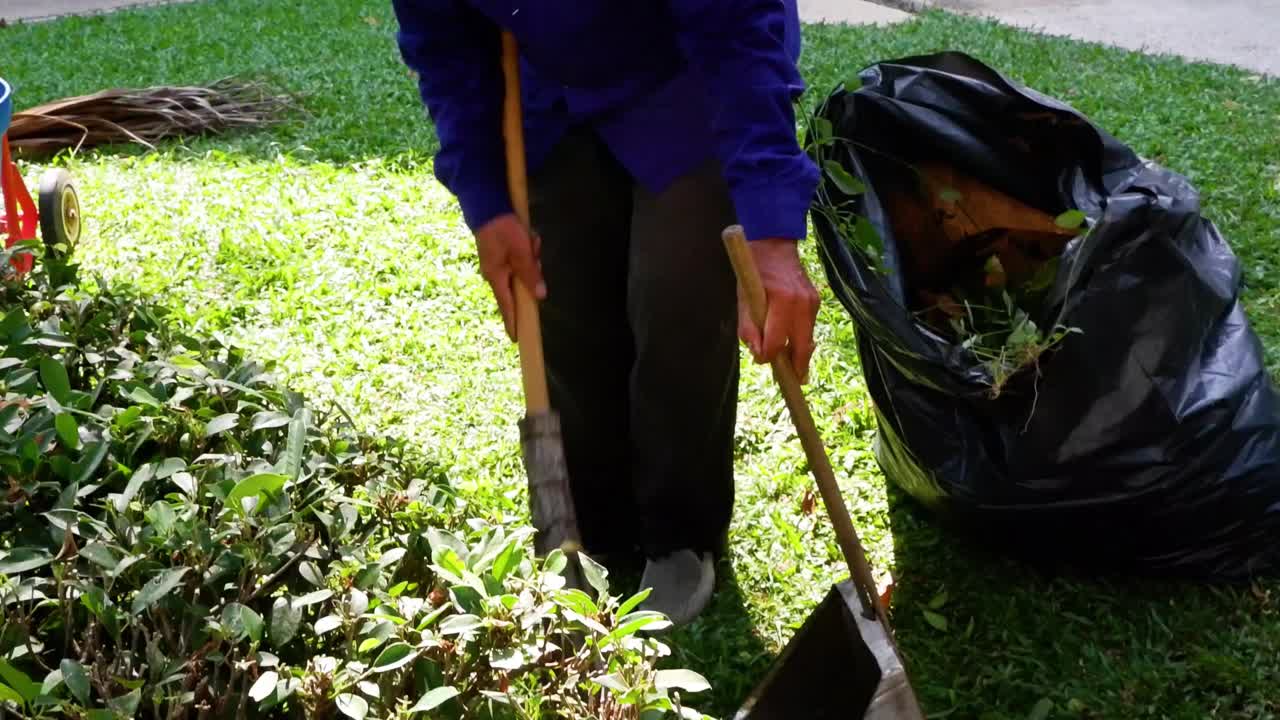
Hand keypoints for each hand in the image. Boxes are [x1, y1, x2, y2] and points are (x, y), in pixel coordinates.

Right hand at [475, 213, 545, 340]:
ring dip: (531, 254)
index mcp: (496, 276)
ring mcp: (498, 263)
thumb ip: (530, 274)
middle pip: (521, 284)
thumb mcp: (520, 251)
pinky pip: (521, 258)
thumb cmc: (502, 228)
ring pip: (524, 269)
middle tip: (532, 249)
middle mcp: (495, 273)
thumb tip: (539, 296)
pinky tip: (526, 235)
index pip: (507, 305)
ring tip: (528, 238)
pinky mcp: (502, 253)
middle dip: (532, 268)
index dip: (513, 321)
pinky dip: (527, 248)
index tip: (516, 338)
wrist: (486, 204)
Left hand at [737, 238, 819, 382]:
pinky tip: (795, 346)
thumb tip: (758, 353)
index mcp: (782, 302)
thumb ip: (748, 327)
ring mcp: (813, 303)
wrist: (774, 244)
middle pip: (801, 348)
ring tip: (796, 371)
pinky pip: (809, 328)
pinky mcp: (816, 301)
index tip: (761, 359)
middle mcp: (802, 304)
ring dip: (800, 355)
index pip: (777, 343)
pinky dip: (802, 339)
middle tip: (794, 383)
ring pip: (808, 340)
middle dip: (797, 368)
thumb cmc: (754, 272)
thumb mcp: (743, 297)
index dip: (768, 356)